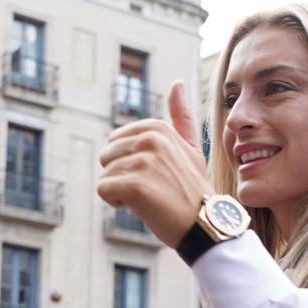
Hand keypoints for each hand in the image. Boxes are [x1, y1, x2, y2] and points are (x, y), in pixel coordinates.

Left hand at [97, 81, 212, 247]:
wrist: (204, 224)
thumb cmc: (194, 189)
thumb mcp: (191, 148)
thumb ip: (180, 118)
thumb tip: (176, 83)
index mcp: (158, 128)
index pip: (116, 141)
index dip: (129, 162)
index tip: (154, 174)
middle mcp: (150, 139)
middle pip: (106, 156)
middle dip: (121, 175)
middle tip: (151, 188)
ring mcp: (141, 161)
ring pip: (104, 174)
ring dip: (120, 191)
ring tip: (149, 197)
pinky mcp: (133, 185)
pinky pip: (103, 190)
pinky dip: (116, 202)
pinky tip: (139, 207)